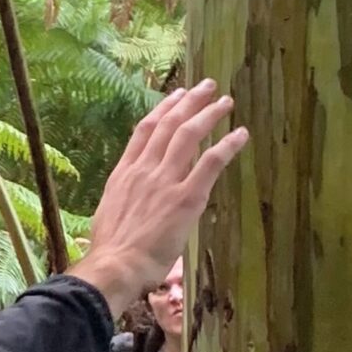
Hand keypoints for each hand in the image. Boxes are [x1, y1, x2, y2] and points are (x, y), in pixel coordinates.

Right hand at [66, 79, 249, 314]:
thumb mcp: (111, 214)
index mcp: (124, 173)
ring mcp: (165, 181)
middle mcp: (144, 169)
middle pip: (169, 124)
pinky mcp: (186, 197)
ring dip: (209, 114)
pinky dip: (227, 145)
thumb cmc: (111, 251)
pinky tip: (241, 135)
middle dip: (189, 101)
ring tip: (225, 102)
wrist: (116, 265)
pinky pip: (211, 163)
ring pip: (189, 135)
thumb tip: (133, 203)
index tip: (175, 95)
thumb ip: (126, 199)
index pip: (145, 130)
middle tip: (207, 86)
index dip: (162, 109)